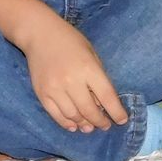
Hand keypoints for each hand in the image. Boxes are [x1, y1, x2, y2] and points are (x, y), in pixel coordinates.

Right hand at [19, 16, 126, 133]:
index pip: (107, 97)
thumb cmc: (70, 41)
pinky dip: (66, 123)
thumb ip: (98, 77)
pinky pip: (56, 115)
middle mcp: (72, 81)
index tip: (122, 120)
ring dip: (84, 124)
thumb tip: (101, 104)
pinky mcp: (42, 93)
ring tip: (90, 127)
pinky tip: (74, 125)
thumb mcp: (91, 53)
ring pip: (73, 116)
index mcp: (88, 68)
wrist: (39, 34)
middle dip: (100, 121)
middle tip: (105, 125)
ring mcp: (55, 89)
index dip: (116, 112)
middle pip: (89, 111)